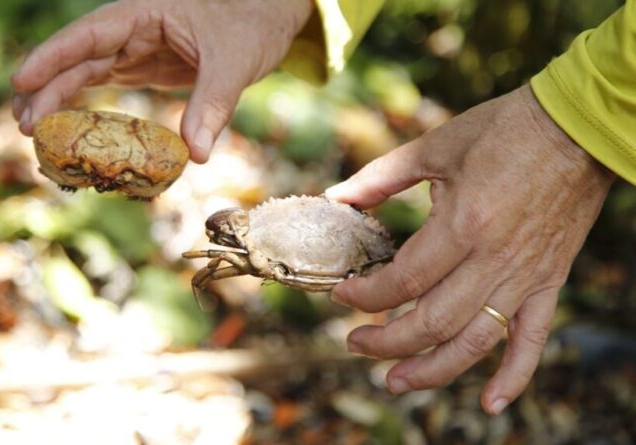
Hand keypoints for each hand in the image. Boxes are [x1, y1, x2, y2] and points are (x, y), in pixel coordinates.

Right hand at [11, 0, 311, 162]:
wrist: (267, 19)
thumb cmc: (250, 25)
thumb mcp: (234, 63)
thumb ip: (212, 105)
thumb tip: (196, 155)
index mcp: (144, 13)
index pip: (89, 34)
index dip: (53, 57)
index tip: (22, 81)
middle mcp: (132, 29)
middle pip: (78, 57)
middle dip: (47, 89)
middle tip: (24, 126)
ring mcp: (135, 48)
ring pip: (84, 72)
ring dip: (57, 100)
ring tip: (29, 131)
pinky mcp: (143, 67)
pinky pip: (104, 86)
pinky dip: (83, 106)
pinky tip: (65, 128)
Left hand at [325, 85, 614, 414]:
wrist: (577, 128)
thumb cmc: (504, 130)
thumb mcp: (435, 146)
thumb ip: (381, 176)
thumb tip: (337, 197)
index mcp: (463, 224)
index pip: (403, 280)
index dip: (365, 295)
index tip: (341, 294)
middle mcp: (494, 259)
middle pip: (433, 322)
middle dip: (386, 341)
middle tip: (355, 343)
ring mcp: (525, 276)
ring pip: (475, 341)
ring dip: (432, 370)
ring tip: (395, 381)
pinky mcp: (549, 281)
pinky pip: (534, 339)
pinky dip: (514, 375)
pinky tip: (491, 403)